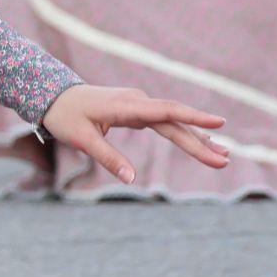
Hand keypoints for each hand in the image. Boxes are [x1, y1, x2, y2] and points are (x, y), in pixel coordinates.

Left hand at [40, 84, 226, 185]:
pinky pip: (164, 121)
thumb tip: (131, 181)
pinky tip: (200, 141)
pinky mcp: (136, 109)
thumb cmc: (65, 116)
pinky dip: (182, 132)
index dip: (193, 118)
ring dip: (196, 137)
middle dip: (199, 142)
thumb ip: (108, 158)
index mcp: (126, 105)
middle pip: (174, 122)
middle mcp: (137, 101)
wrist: (53, 95)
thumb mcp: (82, 139)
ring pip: (173, 121)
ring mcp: (138, 104)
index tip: (219, 123)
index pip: (166, 111)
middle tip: (224, 160)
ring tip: (222, 154)